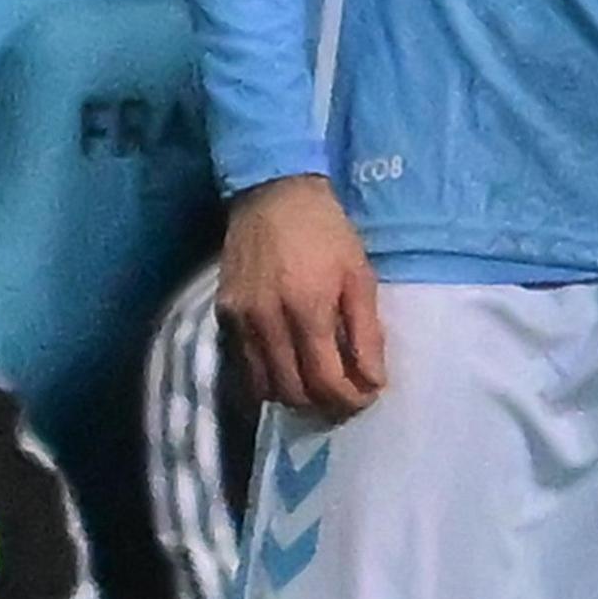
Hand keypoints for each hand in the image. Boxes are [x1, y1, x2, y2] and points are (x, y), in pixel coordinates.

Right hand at [221, 175, 387, 421]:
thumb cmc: (326, 232)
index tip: (365, 396)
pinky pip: (243, 366)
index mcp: (307, 308)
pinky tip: (286, 368)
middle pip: (292, 391)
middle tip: (343, 397)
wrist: (274, 194)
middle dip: (323, 404)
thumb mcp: (359, 275)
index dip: (348, 399)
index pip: (325, 379)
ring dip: (293, 396)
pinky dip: (266, 378)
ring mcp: (239, 319)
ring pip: (263, 386)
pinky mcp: (223, 314)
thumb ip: (367, 333)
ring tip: (316, 385)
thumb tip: (374, 382)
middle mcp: (267, 320)